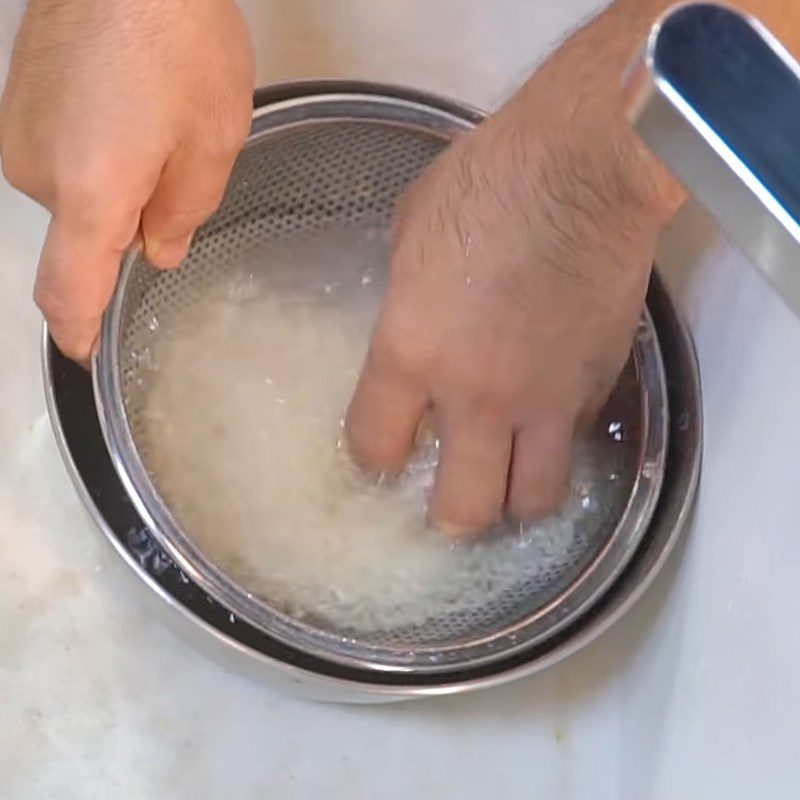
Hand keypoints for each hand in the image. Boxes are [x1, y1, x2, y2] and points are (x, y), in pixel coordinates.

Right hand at [0, 0, 253, 361]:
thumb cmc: (176, 37)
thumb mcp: (211, 143)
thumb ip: (182, 213)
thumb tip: (156, 251)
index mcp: (90, 193)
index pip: (69, 290)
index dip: (78, 330)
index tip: (87, 354)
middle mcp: (38, 171)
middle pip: (86, 236)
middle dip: (133, 220)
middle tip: (178, 165)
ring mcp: (20, 133)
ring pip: (77, 191)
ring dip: (119, 179)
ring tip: (158, 121)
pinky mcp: (17, 105)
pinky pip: (61, 154)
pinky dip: (98, 151)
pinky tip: (130, 108)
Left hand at [346, 6, 684, 535]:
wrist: (584, 164)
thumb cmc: (484, 182)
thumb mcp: (410, 234)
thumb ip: (407, 303)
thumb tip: (416, 327)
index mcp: (411, 353)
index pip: (376, 446)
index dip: (374, 459)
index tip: (383, 454)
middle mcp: (476, 396)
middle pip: (463, 508)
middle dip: (451, 516)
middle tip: (449, 501)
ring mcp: (544, 399)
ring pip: (533, 499)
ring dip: (514, 499)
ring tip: (505, 481)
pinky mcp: (597, 385)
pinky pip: (574, 440)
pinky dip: (557, 441)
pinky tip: (548, 417)